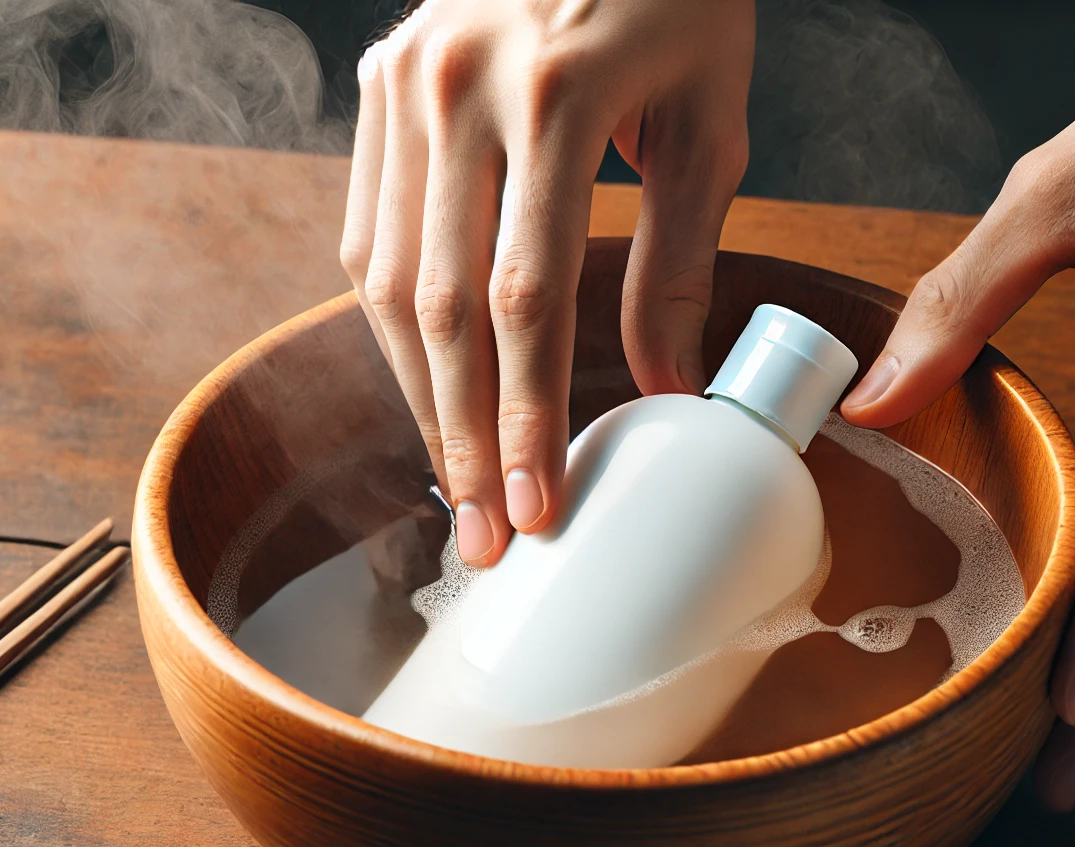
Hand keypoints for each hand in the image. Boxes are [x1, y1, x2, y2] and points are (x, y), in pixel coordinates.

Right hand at [341, 0, 754, 566]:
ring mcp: (403, 82)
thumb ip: (680, 258)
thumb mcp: (708, 122)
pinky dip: (392, 322)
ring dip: (416, 394)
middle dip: (463, 435)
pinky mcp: (378, 81)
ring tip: (455, 483)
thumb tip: (668, 392)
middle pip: (442, 307)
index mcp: (556, 96)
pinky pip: (366, 229)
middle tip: (487, 536)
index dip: (525, 416)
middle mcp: (457, 89)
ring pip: (386, 279)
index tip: (539, 506)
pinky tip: (424, 386)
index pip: (525, 299)